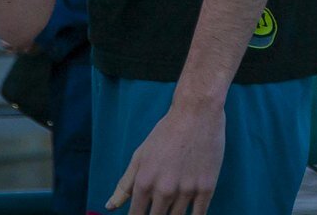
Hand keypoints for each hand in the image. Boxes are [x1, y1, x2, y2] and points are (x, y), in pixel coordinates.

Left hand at [109, 99, 223, 214]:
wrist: (196, 113)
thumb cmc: (166, 132)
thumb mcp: (140, 155)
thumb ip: (125, 184)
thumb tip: (110, 207)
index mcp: (144, 182)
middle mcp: (164, 190)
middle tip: (159, 209)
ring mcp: (186, 190)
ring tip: (172, 209)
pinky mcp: (206, 188)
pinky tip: (190, 213)